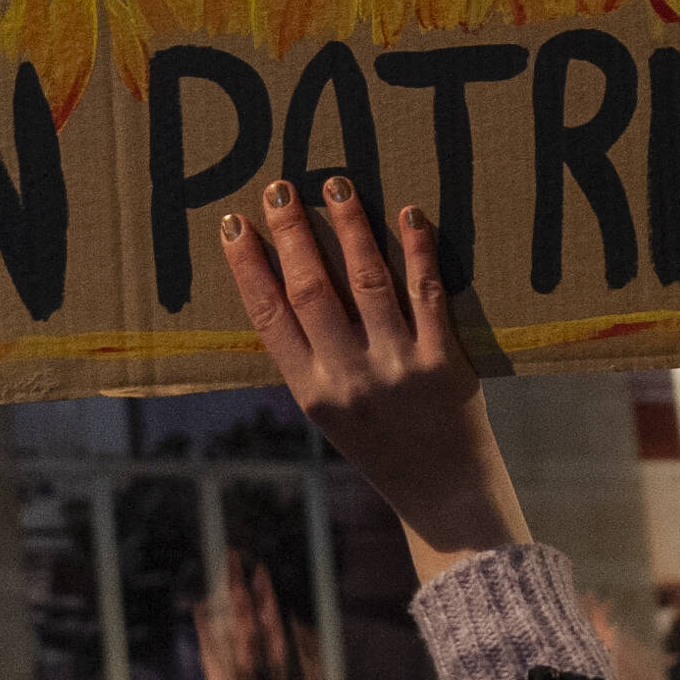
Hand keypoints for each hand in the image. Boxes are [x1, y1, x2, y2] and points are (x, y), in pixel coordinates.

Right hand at [197, 564, 312, 679]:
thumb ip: (310, 658)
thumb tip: (298, 621)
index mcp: (275, 671)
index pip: (270, 625)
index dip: (266, 596)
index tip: (261, 569)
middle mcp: (253, 672)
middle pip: (250, 622)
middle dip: (244, 589)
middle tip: (235, 555)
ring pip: (236, 633)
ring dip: (231, 602)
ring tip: (225, 571)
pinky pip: (216, 661)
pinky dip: (208, 635)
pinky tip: (201, 611)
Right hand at [222, 179, 528, 582]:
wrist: (444, 493)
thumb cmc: (380, 446)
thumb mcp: (329, 412)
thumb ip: (310, 358)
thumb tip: (283, 285)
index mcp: (311, 393)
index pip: (269, 317)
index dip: (248, 267)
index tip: (235, 224)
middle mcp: (349, 379)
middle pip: (312, 290)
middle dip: (293, 233)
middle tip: (280, 188)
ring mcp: (398, 368)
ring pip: (367, 281)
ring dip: (350, 227)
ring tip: (337, 185)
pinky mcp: (444, 362)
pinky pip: (426, 293)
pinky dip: (417, 250)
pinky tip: (407, 214)